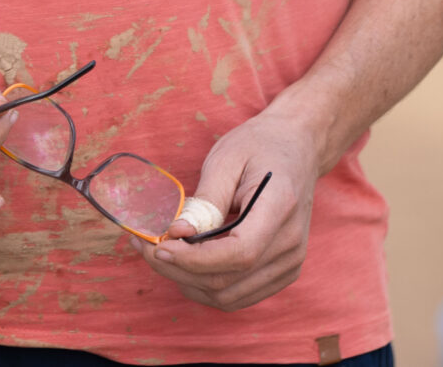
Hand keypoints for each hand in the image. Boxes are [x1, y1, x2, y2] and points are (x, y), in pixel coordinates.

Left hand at [136, 110, 322, 310]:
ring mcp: (290, 263)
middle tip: (145, 246)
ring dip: (187, 282)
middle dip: (178, 270)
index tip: (158, 246)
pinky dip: (205, 286)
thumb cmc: (260, 146)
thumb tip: (176, 235)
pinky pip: (238, 296)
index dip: (194, 259)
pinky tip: (185, 263)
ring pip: (229, 297)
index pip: (238, 254)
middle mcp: (291, 244)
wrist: (297, 148)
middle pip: (228, 281)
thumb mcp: (227, 158)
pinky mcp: (283, 273)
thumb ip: (205, 200)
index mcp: (281, 208)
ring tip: (159, 254)